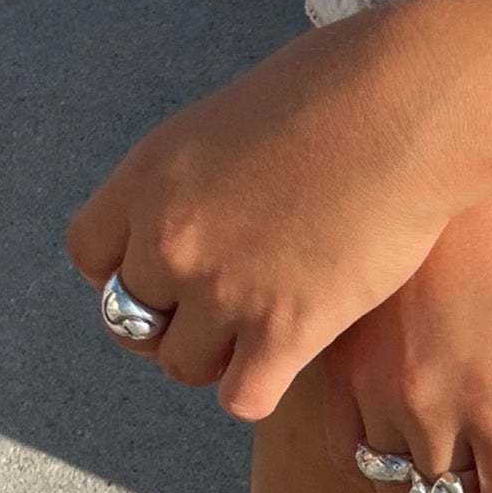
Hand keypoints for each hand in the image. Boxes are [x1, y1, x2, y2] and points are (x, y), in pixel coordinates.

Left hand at [66, 17, 484, 422]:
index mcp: (150, 177)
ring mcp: (224, 290)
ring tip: (257, 337)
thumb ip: (198, 179)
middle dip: (171, 322)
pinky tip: (286, 363)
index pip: (90, 255)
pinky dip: (258, 389)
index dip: (125, 273)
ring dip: (215, 360)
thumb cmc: (336, 95)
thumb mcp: (230, 121)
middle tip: (217, 314)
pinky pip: (242, 398)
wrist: (401, 113)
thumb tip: (206, 212)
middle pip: (132, 320)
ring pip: (183, 366)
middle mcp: (173, 238)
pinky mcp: (284, 332)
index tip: (162, 277)